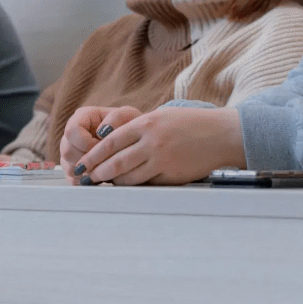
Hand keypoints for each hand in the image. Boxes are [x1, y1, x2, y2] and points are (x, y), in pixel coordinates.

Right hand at [59, 105, 141, 181]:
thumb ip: (116, 117)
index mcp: (81, 117)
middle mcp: (72, 135)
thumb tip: (101, 132)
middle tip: (105, 159)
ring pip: (68, 167)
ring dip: (87, 171)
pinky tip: (101, 176)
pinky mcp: (74, 168)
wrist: (134, 141)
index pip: (71, 131)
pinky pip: (73, 179)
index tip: (102, 146)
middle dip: (87, 159)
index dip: (85, 142)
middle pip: (67, 151)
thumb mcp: (128, 115)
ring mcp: (71, 152)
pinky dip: (87, 181)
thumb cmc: (130, 126)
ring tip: (105, 167)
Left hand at [68, 106, 244, 186]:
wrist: (221, 135)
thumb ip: (138, 129)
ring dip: (114, 182)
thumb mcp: (162, 117)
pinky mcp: (171, 176)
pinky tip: (128, 187)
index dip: (92, 156)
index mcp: (146, 124)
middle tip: (87, 179)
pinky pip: (146, 184)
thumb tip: (111, 143)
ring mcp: (162, 160)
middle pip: (115, 162)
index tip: (82, 164)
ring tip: (105, 184)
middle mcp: (152, 142)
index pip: (110, 142)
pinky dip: (134, 186)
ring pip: (128, 177)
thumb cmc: (191, 124)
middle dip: (97, 172)